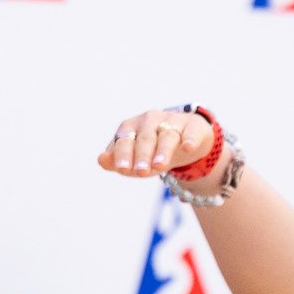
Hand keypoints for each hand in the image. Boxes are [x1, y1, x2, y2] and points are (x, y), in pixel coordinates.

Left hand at [98, 106, 213, 177]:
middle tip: (141, 172)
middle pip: (145, 139)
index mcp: (131, 128)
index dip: (124, 154)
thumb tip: (101, 159)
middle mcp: (150, 121)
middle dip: (142, 155)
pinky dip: (189, 139)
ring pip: (167, 136)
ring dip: (162, 150)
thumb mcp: (134, 159)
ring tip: (159, 166)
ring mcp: (173, 122)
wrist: (184, 142)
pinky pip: (191, 132)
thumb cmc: (151, 152)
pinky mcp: (193, 126)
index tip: (123, 168)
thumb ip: (116, 161)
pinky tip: (187, 147)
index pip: (124, 140)